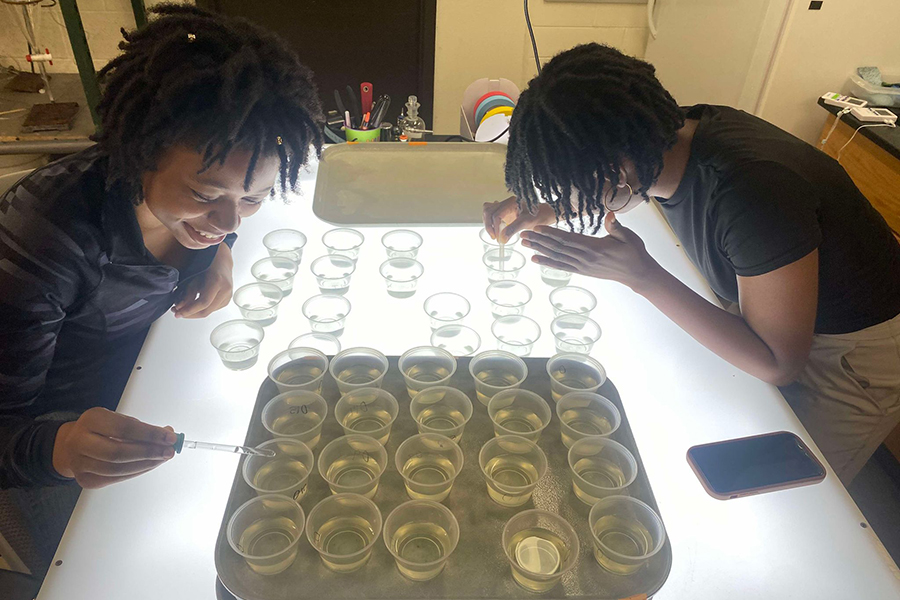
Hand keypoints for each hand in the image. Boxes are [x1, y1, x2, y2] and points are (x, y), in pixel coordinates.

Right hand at [52, 407, 176, 488]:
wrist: (71, 445)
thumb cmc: (100, 430)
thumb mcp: (117, 420)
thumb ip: (141, 427)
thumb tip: (168, 434)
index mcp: (91, 420)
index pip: (124, 428)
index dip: (150, 434)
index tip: (170, 437)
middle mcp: (80, 441)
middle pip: (118, 452)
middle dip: (148, 453)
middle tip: (168, 451)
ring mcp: (79, 463)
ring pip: (117, 469)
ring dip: (145, 465)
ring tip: (161, 458)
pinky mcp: (84, 480)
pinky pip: (115, 479)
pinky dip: (136, 472)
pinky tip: (148, 465)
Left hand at [173, 242, 233, 318]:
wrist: (222, 263)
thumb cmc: (209, 265)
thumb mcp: (195, 277)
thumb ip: (188, 293)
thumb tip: (179, 307)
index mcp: (217, 282)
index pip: (203, 303)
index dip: (190, 310)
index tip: (179, 313)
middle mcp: (225, 291)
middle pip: (206, 311)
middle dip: (190, 314)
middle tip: (178, 314)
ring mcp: (228, 297)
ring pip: (209, 312)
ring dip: (195, 313)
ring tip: (183, 310)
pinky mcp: (227, 301)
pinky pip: (212, 309)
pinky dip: (201, 310)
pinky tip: (194, 307)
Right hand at [483, 196, 556, 243]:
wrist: (547, 213)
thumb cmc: (540, 215)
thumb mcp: (527, 222)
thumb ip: (513, 229)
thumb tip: (501, 238)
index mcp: (511, 202)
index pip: (496, 214)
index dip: (495, 227)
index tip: (498, 238)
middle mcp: (506, 202)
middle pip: (488, 210)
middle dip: (489, 225)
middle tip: (495, 237)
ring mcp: (505, 206)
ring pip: (488, 210)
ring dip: (488, 222)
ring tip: (495, 234)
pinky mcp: (505, 211)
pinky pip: (492, 213)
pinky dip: (491, 221)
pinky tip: (497, 230)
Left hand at [520, 212, 662, 291]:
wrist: (638, 274)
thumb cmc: (634, 252)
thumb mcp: (628, 236)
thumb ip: (615, 227)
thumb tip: (610, 216)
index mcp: (594, 248)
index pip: (568, 239)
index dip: (551, 233)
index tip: (537, 228)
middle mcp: (585, 259)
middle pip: (557, 248)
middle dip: (539, 241)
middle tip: (523, 235)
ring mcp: (583, 266)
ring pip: (557, 257)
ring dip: (539, 250)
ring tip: (525, 244)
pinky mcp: (583, 272)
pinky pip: (561, 267)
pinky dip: (547, 263)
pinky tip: (536, 260)